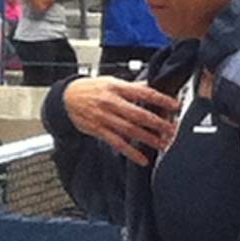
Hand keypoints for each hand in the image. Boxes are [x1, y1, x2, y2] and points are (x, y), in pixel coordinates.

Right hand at [63, 78, 178, 164]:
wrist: (65, 98)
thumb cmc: (90, 88)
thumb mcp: (111, 81)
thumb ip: (131, 86)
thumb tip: (151, 85)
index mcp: (117, 88)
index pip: (143, 92)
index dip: (160, 99)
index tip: (174, 105)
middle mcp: (111, 103)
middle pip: (138, 114)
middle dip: (158, 122)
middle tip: (172, 129)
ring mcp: (105, 118)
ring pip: (130, 130)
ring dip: (148, 138)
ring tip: (163, 144)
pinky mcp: (99, 130)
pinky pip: (117, 143)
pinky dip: (130, 152)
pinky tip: (142, 159)